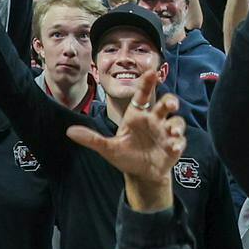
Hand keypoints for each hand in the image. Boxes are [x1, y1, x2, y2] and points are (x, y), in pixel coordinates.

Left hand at [65, 68, 185, 210]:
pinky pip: (179, 140)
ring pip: (176, 121)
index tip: (151, 72)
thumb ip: (91, 139)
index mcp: (137, 116)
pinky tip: (173, 147)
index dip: (147, 84)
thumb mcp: (107, 148)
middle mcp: (153, 121)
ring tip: (171, 132)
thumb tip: (69, 131)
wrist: (141, 175)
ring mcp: (165, 132)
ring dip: (175, 124)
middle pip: (165, 104)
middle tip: (170, 105)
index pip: (143, 96)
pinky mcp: (174, 146)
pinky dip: (178, 142)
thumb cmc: (126, 156)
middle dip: (170, 101)